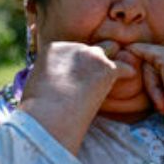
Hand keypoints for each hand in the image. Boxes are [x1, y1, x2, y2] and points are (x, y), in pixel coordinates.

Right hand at [19, 41, 133, 153]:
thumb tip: (49, 90)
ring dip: (108, 67)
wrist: (48, 117)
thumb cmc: (37, 110)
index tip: (74, 79)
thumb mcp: (34, 86)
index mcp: (53, 48)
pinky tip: (129, 76)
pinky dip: (126, 72)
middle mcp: (73, 46)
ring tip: (110, 79)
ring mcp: (91, 55)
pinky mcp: (106, 68)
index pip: (70, 51)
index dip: (74, 66)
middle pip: (89, 51)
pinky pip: (123, 67)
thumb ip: (46, 80)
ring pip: (107, 55)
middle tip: (91, 83)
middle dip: (91, 64)